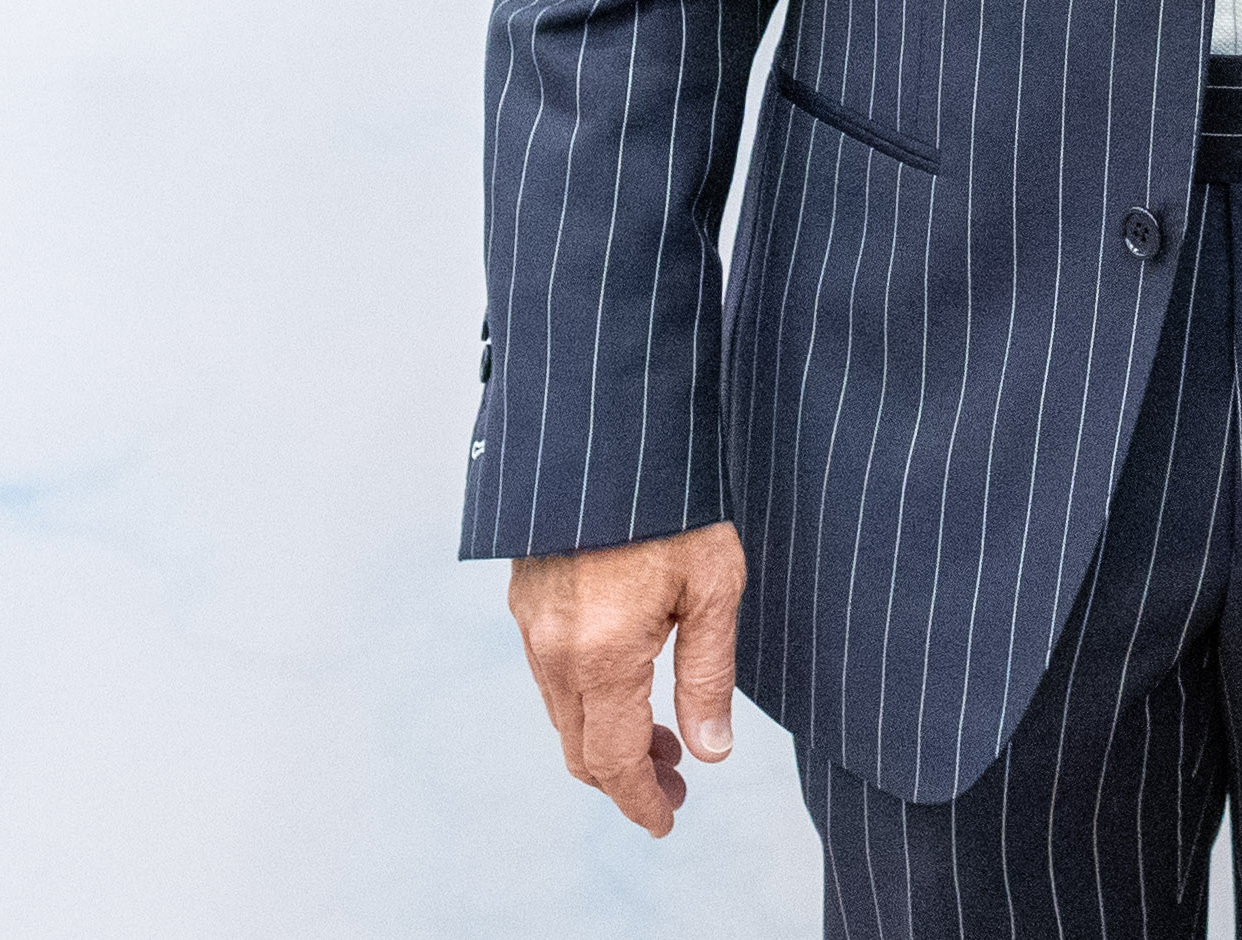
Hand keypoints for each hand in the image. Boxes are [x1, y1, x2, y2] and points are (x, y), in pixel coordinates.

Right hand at [507, 520, 746, 835]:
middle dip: (624, 778)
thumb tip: (711, 750)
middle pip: (578, 747)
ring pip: (561, 711)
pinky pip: (550, 673)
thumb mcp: (714, 586)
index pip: (610, 761)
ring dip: (604, 736)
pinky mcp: (526, 594)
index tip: (665, 821)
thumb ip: (709, 674)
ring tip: (661, 736)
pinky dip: (586, 698)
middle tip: (676, 782)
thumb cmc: (676, 499)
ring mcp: (531, 621)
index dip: (639, 801)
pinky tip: (627, 681)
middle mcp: (552, 647)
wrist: (609, 421)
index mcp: (600, 654)